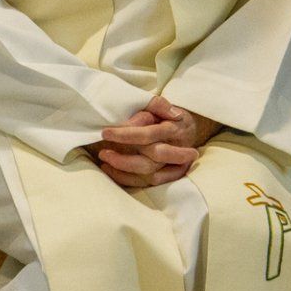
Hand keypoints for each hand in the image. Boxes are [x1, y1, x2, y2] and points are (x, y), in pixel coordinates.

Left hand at [89, 95, 219, 190]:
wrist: (187, 129)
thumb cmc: (167, 116)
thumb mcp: (159, 107)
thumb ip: (147, 110)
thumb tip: (130, 123)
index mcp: (173, 129)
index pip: (149, 134)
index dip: (126, 135)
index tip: (106, 133)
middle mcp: (176, 149)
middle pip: (151, 160)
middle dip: (124, 159)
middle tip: (103, 153)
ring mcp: (175, 165)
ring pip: (150, 175)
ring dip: (124, 170)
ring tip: (105, 160)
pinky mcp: (170, 176)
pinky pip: (148, 183)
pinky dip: (128, 179)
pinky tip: (111, 170)